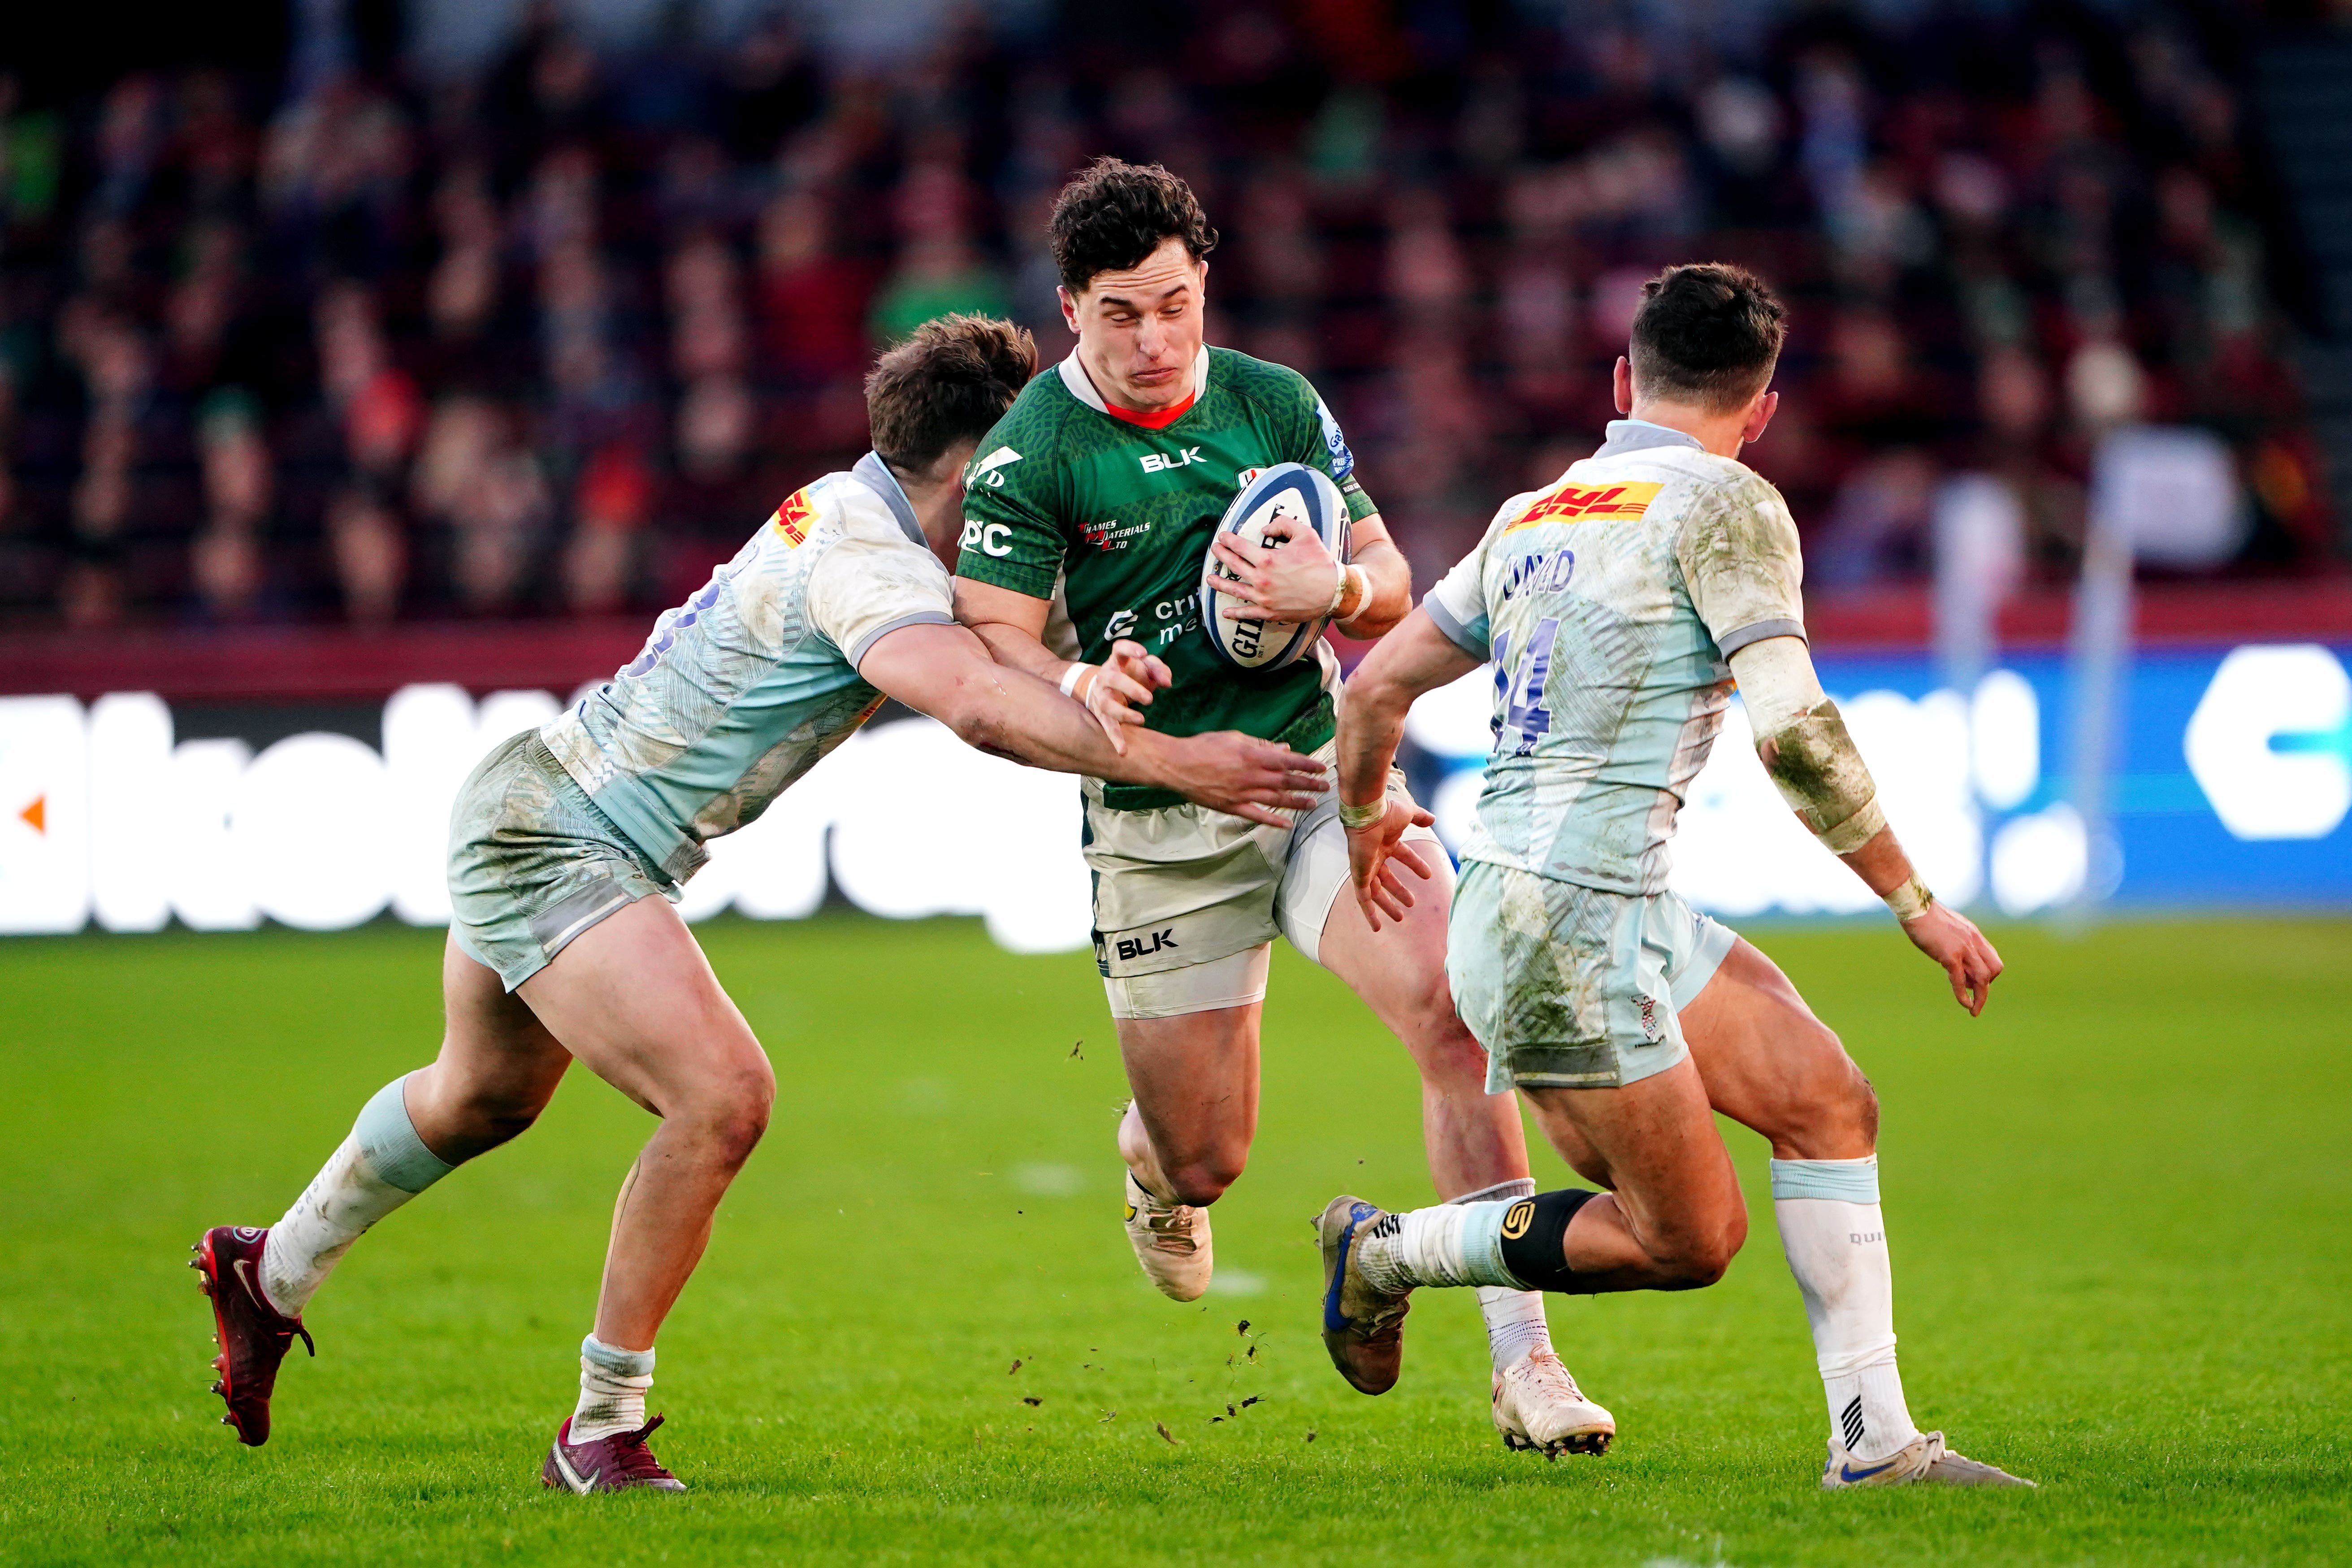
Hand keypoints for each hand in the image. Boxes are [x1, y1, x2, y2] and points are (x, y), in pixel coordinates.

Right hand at [1083, 639, 1170, 754]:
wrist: (1102, 689)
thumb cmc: (1130, 675)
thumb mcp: (1145, 668)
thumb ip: (1159, 670)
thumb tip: (1167, 682)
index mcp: (1117, 661)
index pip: (1119, 648)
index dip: (1130, 648)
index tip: (1143, 653)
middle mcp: (1105, 677)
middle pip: (1113, 679)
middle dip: (1130, 688)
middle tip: (1149, 699)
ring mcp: (1101, 696)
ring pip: (1107, 704)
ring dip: (1124, 713)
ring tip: (1141, 720)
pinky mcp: (1101, 715)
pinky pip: (1108, 727)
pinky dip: (1116, 739)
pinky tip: (1123, 751)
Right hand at [1155, 730, 1328, 827]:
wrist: (1178, 764)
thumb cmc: (1204, 746)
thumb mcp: (1234, 737)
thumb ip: (1261, 744)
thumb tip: (1284, 749)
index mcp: (1253, 755)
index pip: (1288, 761)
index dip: (1307, 765)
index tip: (1321, 768)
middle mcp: (1252, 776)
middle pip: (1287, 781)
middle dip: (1308, 784)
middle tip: (1325, 786)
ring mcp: (1242, 793)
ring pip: (1276, 799)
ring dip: (1297, 802)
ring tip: (1313, 803)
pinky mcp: (1232, 806)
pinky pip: (1257, 815)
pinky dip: (1273, 820)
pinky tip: (1287, 824)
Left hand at [1208, 515, 1340, 623]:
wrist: (1334, 591)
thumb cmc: (1320, 562)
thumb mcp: (1305, 534)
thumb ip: (1283, 524)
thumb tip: (1265, 529)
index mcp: (1267, 559)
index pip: (1240, 547)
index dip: (1229, 540)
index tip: (1222, 537)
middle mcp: (1261, 580)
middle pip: (1234, 566)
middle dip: (1222, 556)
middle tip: (1214, 550)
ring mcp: (1264, 599)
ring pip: (1235, 590)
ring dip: (1220, 584)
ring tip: (1209, 579)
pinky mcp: (1270, 613)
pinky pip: (1248, 613)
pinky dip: (1235, 614)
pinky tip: (1225, 612)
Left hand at [1346, 797, 1437, 930]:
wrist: (1367, 814)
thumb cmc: (1386, 812)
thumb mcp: (1408, 814)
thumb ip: (1420, 817)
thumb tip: (1433, 819)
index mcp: (1385, 842)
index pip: (1403, 856)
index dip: (1415, 865)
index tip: (1428, 875)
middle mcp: (1374, 856)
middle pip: (1387, 879)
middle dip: (1398, 891)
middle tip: (1412, 902)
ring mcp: (1366, 868)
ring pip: (1376, 892)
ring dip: (1387, 906)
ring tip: (1400, 918)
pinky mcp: (1359, 877)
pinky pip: (1363, 899)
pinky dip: (1368, 913)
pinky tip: (1376, 926)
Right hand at [1900, 901, 2003, 1015]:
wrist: (1916, 907)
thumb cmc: (1925, 917)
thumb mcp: (1948, 929)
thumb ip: (1956, 942)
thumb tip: (1954, 958)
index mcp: (1974, 935)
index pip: (1992, 959)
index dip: (1987, 974)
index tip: (1974, 982)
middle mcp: (1974, 942)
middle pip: (1994, 969)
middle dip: (1987, 986)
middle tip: (1975, 995)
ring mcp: (1963, 949)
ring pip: (1983, 978)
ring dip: (1981, 997)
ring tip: (1973, 1009)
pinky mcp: (1950, 955)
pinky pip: (1961, 979)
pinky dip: (1963, 994)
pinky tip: (1964, 1004)